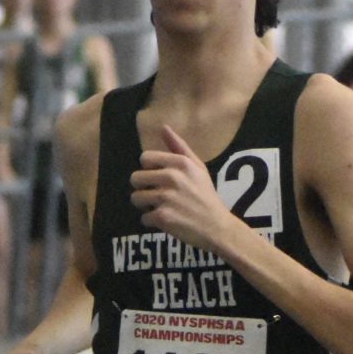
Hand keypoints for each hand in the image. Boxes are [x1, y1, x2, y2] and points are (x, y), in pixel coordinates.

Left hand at [130, 125, 233, 254]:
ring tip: (160, 207)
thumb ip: (179, 146)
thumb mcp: (198, 167)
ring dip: (145, 205)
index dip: (149, 169)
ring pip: (136, 198)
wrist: (217, 226)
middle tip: (156, 195)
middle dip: (143, 188)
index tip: (159, 178)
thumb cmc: (206, 195)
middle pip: (135, 178)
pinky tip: (166, 220)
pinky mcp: (163, 217)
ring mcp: (167, 198)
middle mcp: (172, 178)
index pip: (145, 158)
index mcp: (180, 163)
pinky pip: (144, 217)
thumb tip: (163, 127)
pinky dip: (153, 221)